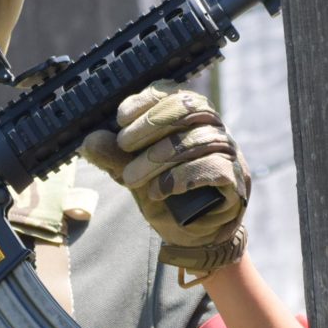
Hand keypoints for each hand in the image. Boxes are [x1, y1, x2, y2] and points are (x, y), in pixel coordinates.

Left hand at [82, 79, 249, 278]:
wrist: (192, 235)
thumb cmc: (166, 194)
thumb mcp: (133, 174)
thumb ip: (114, 157)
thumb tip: (90, 141)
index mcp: (188, 117)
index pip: (172, 92)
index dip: (146, 101)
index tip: (121, 118)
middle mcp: (212, 127)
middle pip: (186, 110)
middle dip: (149, 126)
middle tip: (123, 146)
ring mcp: (227, 151)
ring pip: (195, 141)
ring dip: (157, 158)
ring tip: (131, 178)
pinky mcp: (237, 178)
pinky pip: (213, 167)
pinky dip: (182, 177)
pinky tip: (161, 189)